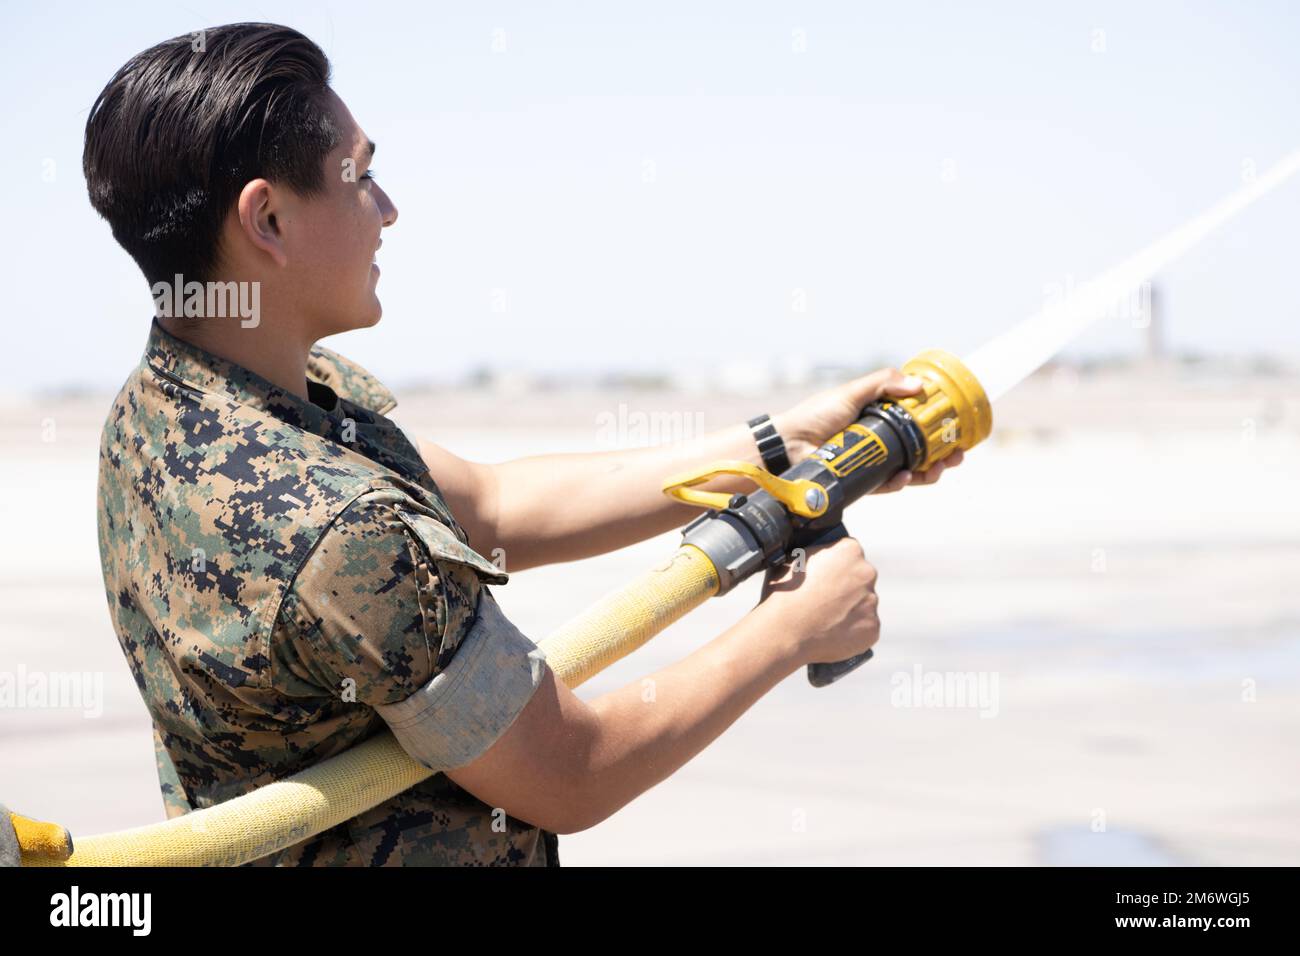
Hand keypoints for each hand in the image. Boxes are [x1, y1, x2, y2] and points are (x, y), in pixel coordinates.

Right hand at [755, 535, 879, 667]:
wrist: (785, 632)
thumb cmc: (783, 594)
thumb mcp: (793, 560)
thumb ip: (816, 554)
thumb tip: (821, 557)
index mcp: (850, 550)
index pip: (849, 552)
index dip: (836, 565)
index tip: (825, 576)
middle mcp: (867, 573)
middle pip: (861, 577)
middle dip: (847, 587)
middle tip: (825, 600)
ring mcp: (872, 602)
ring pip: (864, 604)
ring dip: (851, 609)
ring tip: (825, 620)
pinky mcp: (873, 628)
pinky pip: (865, 627)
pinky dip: (853, 631)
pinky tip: (832, 633)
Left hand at [773, 367, 963, 492]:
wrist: (789, 444)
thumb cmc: (815, 416)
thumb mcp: (851, 393)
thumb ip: (882, 384)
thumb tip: (918, 384)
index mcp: (878, 421)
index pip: (915, 425)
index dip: (937, 428)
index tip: (955, 428)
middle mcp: (878, 444)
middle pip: (919, 452)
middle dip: (942, 455)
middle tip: (958, 455)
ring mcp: (871, 464)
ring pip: (909, 472)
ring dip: (929, 472)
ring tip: (941, 467)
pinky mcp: (862, 483)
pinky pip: (887, 485)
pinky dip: (900, 482)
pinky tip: (907, 475)